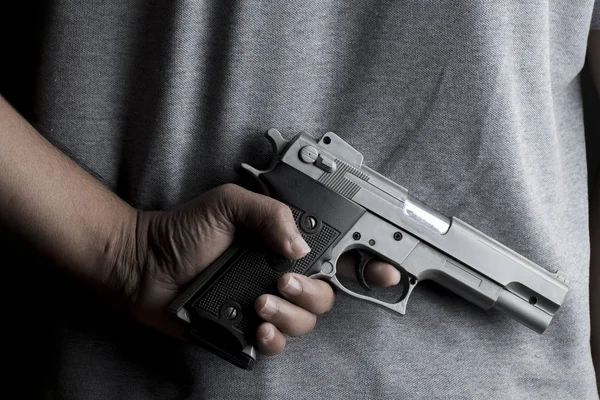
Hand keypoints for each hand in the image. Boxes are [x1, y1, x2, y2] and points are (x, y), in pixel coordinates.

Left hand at [113, 183, 399, 354]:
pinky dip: (274, 338)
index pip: (335, 252)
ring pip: (306, 320)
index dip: (365, 262)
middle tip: (283, 281)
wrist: (146, 266)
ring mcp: (267, 301)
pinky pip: (278, 342)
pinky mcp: (248, 328)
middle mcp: (280, 273)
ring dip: (290, 314)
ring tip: (260, 302)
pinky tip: (257, 325)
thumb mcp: (229, 204)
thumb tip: (300, 247)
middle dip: (312, 292)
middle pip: (326, 294)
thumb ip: (270, 214)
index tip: (383, 269)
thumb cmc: (184, 231)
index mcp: (282, 242)